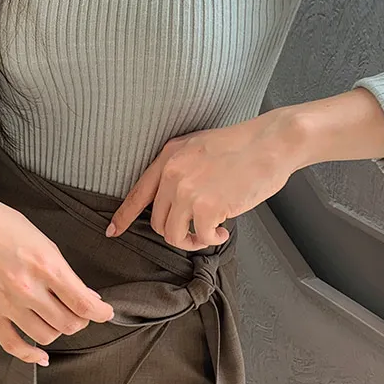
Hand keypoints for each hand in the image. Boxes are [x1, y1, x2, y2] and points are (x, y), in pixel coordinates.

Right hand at [0, 169, 113, 365]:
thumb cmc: (5, 226)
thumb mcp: (45, 243)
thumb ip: (65, 273)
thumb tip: (86, 297)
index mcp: (46, 266)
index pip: (83, 303)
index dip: (100, 313)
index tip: (105, 313)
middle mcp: (27, 288)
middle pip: (68, 323)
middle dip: (81, 320)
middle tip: (79, 311)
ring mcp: (7, 303)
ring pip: (46, 336)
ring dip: (59, 331)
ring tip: (58, 319)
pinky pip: (13, 345)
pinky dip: (30, 355)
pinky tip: (41, 356)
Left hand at [105, 109, 298, 249]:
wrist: (271, 143)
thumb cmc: (243, 147)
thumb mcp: (199, 147)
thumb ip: (181, 169)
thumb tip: (176, 200)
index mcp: (169, 157)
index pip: (138, 192)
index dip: (123, 215)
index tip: (113, 231)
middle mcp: (172, 173)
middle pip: (157, 220)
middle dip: (175, 232)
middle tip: (196, 232)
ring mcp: (187, 190)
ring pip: (173, 234)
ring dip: (192, 240)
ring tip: (210, 233)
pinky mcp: (206, 206)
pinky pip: (200, 236)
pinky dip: (212, 239)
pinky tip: (224, 230)